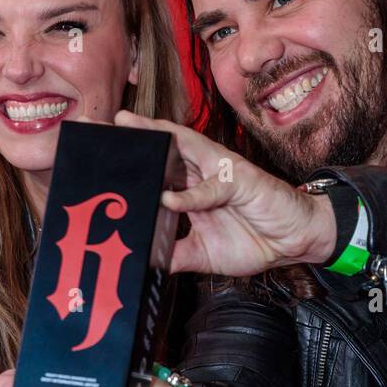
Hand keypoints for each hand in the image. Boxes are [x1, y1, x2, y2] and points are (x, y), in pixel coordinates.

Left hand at [114, 110, 336, 276]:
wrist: (294, 241)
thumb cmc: (254, 240)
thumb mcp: (202, 256)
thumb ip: (174, 255)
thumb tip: (142, 263)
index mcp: (187, 188)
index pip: (150, 167)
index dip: (125, 158)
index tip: (91, 154)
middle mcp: (198, 173)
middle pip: (159, 147)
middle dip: (128, 134)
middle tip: (94, 124)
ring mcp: (218, 172)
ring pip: (181, 146)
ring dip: (154, 135)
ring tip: (126, 126)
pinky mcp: (239, 179)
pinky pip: (211, 186)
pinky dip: (191, 195)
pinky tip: (170, 200)